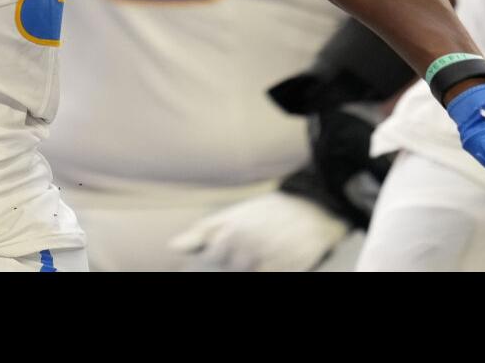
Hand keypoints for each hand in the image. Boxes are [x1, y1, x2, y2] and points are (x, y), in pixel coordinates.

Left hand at [168, 190, 350, 271]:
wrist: (313, 209)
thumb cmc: (267, 212)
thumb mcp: (232, 215)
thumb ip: (202, 233)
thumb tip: (172, 247)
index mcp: (232, 232)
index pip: (212, 257)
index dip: (219, 253)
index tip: (230, 245)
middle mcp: (250, 246)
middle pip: (232, 269)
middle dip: (239, 261)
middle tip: (254, 246)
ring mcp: (271, 260)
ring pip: (251, 272)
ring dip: (256, 265)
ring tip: (267, 249)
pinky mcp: (291, 270)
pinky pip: (271, 275)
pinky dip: (272, 268)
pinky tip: (277, 257)